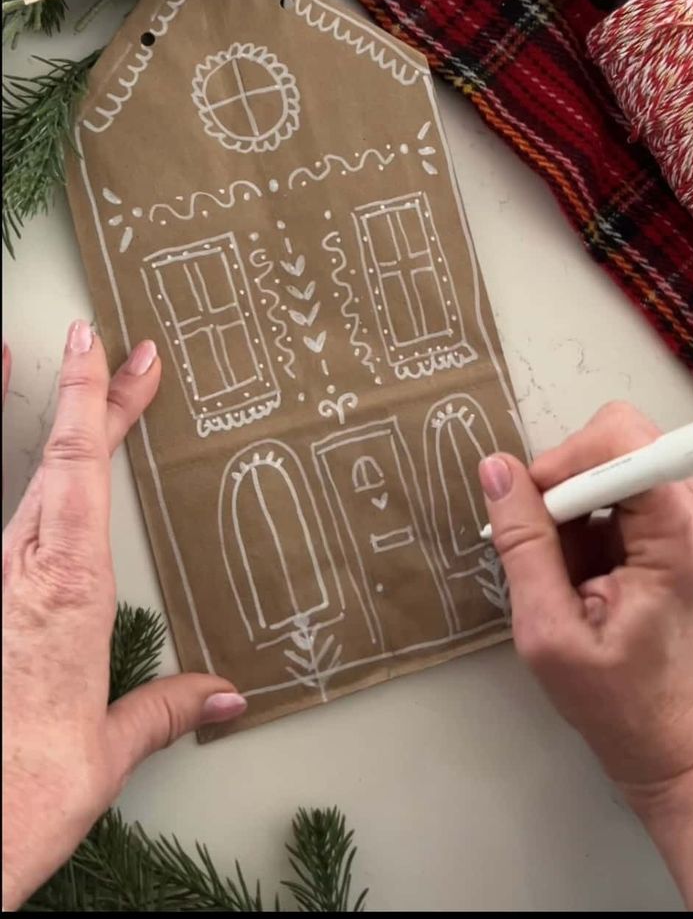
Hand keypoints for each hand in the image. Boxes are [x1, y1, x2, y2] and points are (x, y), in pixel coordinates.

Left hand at [2, 322, 246, 911]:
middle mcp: (21, 568)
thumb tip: (222, 696)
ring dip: (33, 416)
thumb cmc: (23, 792)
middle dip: (94, 398)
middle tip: (121, 349)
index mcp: (68, 587)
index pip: (82, 467)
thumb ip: (164, 710)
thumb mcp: (106, 753)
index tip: (124, 354)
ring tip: (25, 356)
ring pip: (17, 476)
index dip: (101, 401)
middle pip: (58, 457)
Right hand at [479, 402, 692, 911]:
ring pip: (619, 462)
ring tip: (572, 569)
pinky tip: (589, 569)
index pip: (624, 440)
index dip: (568, 461)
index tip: (535, 507)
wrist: (675, 746)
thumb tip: (497, 471)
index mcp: (680, 539)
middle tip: (548, 544)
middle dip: (569, 481)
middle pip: (621, 442)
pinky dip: (595, 517)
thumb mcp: (549, 632)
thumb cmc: (620, 703)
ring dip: (579, 505)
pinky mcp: (690, 528)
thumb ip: (523, 544)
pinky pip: (628, 489)